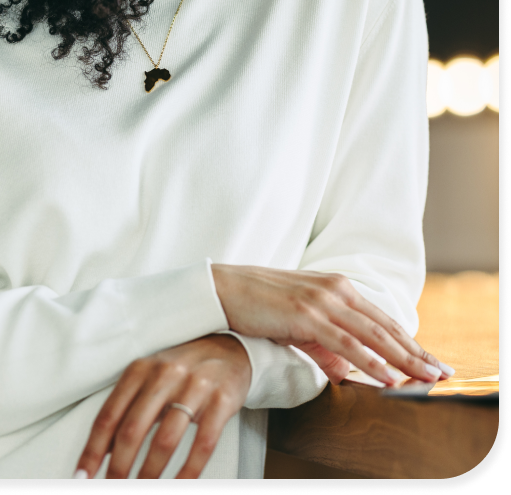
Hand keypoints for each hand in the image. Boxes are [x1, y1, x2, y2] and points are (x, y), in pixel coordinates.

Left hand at [75, 334, 250, 479]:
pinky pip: (203, 443)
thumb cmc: (184, 368)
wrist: (231, 349)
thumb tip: (100, 451)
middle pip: (132, 430)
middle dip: (119, 468)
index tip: (82, 476)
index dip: (92, 451)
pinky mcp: (222, 399)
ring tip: (144, 490)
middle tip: (113, 488)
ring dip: (150, 474)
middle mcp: (165, 374)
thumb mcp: (150, 379)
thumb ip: (127, 409)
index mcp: (140, 369)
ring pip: (165, 440)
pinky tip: (180, 484)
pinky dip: (189, 471)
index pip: (108, 415)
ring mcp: (195, 386)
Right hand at [211, 265, 452, 386]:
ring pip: (373, 335)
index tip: (429, 360)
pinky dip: (371, 361)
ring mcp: (322, 300)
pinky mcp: (307, 314)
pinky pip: (347, 343)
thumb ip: (324, 344)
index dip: (408, 341)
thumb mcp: (298, 323)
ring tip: (424, 378)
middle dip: (415, 352)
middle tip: (440, 373)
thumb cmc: (258, 304)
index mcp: (337, 287)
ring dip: (402, 359)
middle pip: (385, 326)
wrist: (224, 288)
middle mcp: (336, 289)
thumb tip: (343, 370)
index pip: (381, 318)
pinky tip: (387, 377)